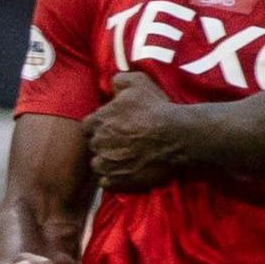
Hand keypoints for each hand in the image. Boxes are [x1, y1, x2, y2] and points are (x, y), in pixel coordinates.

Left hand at [86, 72, 186, 189]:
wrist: (176, 136)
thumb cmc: (156, 109)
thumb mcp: (138, 82)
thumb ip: (119, 81)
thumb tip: (112, 85)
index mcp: (99, 120)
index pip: (88, 125)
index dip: (100, 126)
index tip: (114, 127)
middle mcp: (98, 143)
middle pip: (94, 145)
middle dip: (104, 143)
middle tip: (123, 142)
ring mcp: (106, 164)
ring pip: (98, 164)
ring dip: (107, 162)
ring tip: (125, 159)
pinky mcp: (116, 182)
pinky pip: (106, 182)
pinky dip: (114, 179)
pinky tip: (127, 172)